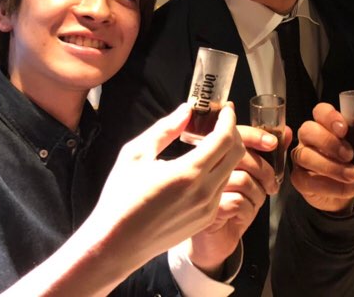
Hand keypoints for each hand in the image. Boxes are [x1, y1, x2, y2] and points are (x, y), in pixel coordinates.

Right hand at [90, 102, 244, 271]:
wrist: (117, 244)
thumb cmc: (121, 198)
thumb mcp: (136, 155)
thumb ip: (165, 129)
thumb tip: (186, 110)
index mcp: (188, 173)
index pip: (225, 139)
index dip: (229, 119)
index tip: (226, 108)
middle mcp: (205, 192)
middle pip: (237, 154)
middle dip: (233, 133)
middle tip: (221, 122)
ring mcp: (208, 208)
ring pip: (232, 171)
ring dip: (227, 153)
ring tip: (210, 142)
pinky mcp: (207, 219)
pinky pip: (222, 189)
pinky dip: (219, 172)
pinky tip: (203, 166)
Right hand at [188, 125, 290, 275]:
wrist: (211, 242)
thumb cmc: (230, 204)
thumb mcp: (249, 178)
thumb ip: (264, 153)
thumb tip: (286, 133)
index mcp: (213, 153)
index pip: (234, 134)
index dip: (256, 135)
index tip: (273, 143)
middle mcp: (204, 167)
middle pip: (243, 156)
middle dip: (266, 172)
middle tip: (272, 185)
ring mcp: (203, 188)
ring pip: (245, 180)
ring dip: (258, 195)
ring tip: (253, 202)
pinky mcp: (208, 208)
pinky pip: (240, 202)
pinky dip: (248, 211)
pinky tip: (240, 216)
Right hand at [290, 103, 353, 213]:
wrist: (346, 190)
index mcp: (325, 124)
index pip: (320, 111)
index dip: (329, 117)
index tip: (344, 129)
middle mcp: (309, 138)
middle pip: (307, 130)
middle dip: (329, 142)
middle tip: (350, 155)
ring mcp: (301, 157)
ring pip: (305, 155)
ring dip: (330, 166)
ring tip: (352, 174)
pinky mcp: (299, 178)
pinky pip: (307, 180)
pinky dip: (329, 186)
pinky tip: (346, 188)